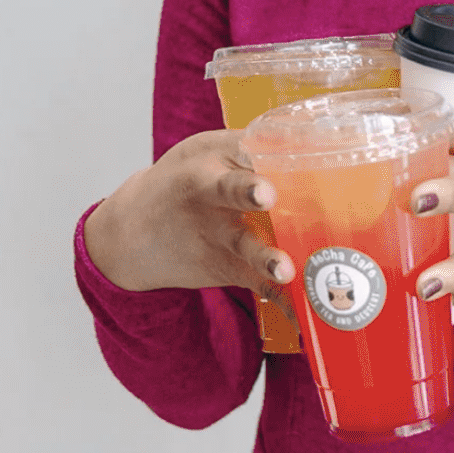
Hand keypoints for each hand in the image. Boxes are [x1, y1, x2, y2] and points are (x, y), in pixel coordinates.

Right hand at [85, 130, 293, 296]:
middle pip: (229, 190)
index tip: (282, 147)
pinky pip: (256, 283)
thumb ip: (254, 147)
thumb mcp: (208, 152)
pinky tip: (305, 312)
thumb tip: (322, 140)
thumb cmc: (187, 180)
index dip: (262, 147)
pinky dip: (282, 299)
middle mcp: (209, 196)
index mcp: (210, 158)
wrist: (130, 231)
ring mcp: (216, 235)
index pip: (240, 147)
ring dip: (265, 257)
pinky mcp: (225, 267)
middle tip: (267, 194)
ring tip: (286, 269)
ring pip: (243, 245)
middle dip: (248, 191)